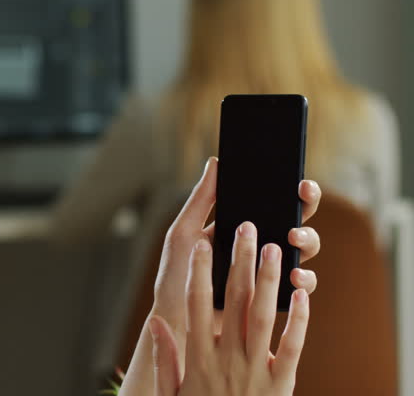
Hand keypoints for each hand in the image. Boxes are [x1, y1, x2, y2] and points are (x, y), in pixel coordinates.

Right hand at [150, 222, 309, 394]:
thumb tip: (154, 321)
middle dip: (239, 262)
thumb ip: (164, 355)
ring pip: (263, 316)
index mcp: (198, 359)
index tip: (201, 244)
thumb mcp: (173, 391)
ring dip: (269, 280)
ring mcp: (256, 370)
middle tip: (245, 228)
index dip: (199, 273)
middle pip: (234, 301)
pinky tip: (303, 293)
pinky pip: (293, 347)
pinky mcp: (281, 384)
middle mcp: (227, 359)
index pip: (196, 306)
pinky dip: (300, 319)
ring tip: (274, 247)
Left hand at [151, 157, 320, 334]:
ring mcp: (269, 271)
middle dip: (305, 205)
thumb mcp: (185, 233)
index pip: (270, 201)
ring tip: (292, 238)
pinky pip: (300, 285)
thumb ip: (201, 200)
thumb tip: (217, 162)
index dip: (288, 187)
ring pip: (304, 249)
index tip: (295, 178)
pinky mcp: (274, 297)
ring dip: (308, 239)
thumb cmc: (176, 276)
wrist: (176, 320)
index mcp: (239, 226)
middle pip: (294, 219)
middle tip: (301, 196)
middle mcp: (259, 245)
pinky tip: (295, 275)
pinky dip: (304, 278)